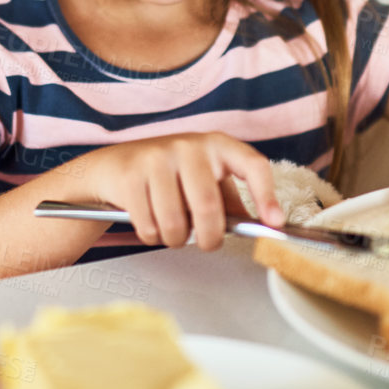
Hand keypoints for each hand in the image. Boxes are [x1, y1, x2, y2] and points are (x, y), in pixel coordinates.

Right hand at [78, 132, 284, 249]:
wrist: (113, 165)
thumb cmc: (168, 176)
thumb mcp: (203, 179)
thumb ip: (231, 203)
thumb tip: (264, 227)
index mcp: (216, 145)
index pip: (252, 164)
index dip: (266, 195)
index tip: (275, 222)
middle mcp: (188, 145)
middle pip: (208, 206)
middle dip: (209, 237)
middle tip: (207, 243)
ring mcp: (156, 157)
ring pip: (175, 222)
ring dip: (176, 239)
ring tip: (173, 232)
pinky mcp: (130, 174)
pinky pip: (149, 225)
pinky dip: (152, 236)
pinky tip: (151, 224)